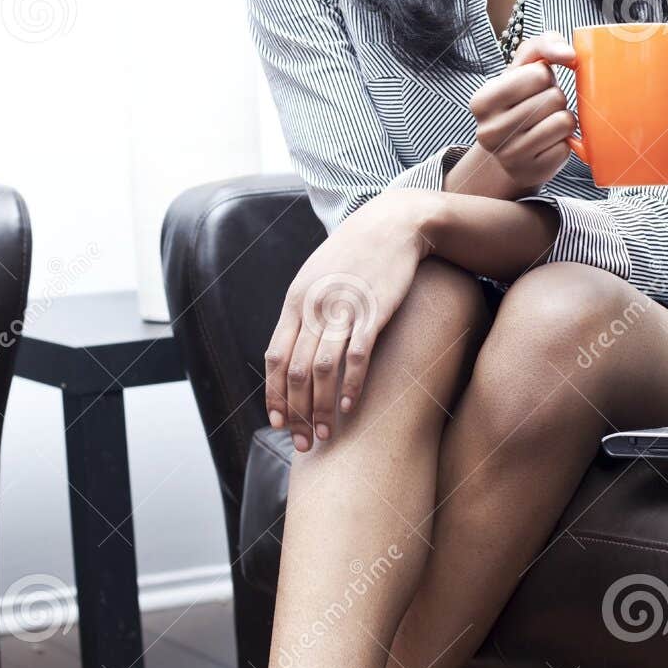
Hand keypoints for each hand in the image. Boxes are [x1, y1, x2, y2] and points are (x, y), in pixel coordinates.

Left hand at [263, 192, 428, 449]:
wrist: (392, 224)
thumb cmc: (354, 254)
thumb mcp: (316, 278)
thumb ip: (303, 312)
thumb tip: (293, 349)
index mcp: (296, 301)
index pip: (276, 358)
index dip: (275, 395)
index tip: (278, 423)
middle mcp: (315, 307)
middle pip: (297, 370)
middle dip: (295, 412)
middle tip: (302, 442)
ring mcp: (343, 309)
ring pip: (322, 369)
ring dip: (320, 407)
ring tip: (323, 433)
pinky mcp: (373, 311)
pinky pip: (357, 356)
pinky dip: (350, 385)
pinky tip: (348, 408)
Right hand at [467, 29, 577, 193]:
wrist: (513, 147)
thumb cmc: (521, 99)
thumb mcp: (525, 66)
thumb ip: (544, 45)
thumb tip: (569, 55)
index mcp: (481, 101)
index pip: (538, 74)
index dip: (544, 77)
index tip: (532, 88)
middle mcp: (489, 131)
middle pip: (553, 98)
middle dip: (555, 98)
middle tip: (541, 108)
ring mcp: (510, 156)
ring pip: (563, 122)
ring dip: (563, 118)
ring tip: (547, 123)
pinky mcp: (532, 172)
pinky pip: (567, 147)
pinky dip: (565, 142)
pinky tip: (549, 143)